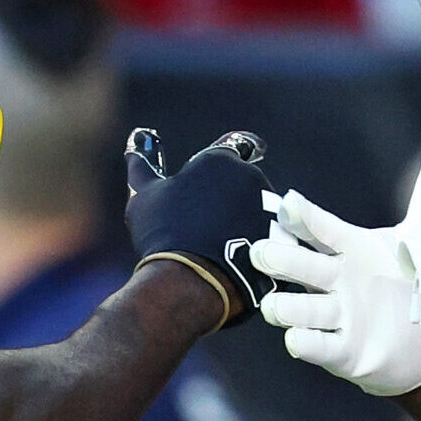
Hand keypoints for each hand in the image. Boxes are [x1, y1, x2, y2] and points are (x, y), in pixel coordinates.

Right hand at [123, 128, 276, 329]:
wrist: (189, 282)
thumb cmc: (163, 233)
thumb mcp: (144, 196)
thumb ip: (142, 165)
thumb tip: (137, 138)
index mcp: (221, 160)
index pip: (233, 147)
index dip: (221, 165)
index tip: (213, 180)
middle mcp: (253, 178)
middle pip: (246, 182)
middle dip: (232, 198)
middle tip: (207, 224)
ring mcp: (272, 210)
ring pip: (262, 210)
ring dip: (248, 221)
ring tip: (222, 247)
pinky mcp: (283, 242)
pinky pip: (272, 239)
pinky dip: (259, 246)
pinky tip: (239, 263)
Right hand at [250, 142, 420, 395]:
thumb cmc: (414, 281)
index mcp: (353, 250)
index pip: (323, 228)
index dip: (305, 216)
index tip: (290, 204)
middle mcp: (337, 280)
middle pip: (296, 264)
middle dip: (277, 257)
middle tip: (267, 253)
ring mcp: (337, 316)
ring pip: (294, 307)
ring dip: (284, 306)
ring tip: (280, 306)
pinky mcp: (343, 351)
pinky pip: (315, 346)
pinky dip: (304, 342)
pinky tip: (300, 337)